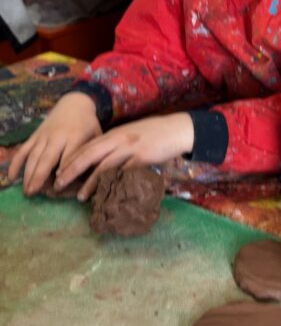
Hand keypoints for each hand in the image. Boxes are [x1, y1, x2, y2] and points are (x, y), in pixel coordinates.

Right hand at [7, 92, 101, 195]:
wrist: (74, 103)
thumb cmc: (88, 124)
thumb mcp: (96, 136)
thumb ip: (94, 154)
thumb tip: (95, 176)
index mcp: (75, 137)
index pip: (69, 156)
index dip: (64, 170)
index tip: (58, 186)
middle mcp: (57, 137)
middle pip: (47, 158)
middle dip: (40, 176)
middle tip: (34, 192)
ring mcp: (43, 136)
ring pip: (34, 156)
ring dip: (28, 173)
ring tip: (27, 191)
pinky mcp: (34, 135)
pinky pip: (23, 150)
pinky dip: (16, 163)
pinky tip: (11, 177)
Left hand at [55, 112, 194, 200]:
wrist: (178, 129)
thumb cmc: (155, 132)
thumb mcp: (131, 135)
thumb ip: (116, 144)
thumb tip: (100, 158)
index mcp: (114, 134)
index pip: (87, 146)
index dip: (71, 160)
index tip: (58, 172)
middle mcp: (119, 139)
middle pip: (89, 155)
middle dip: (71, 170)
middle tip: (58, 184)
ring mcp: (130, 148)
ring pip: (103, 166)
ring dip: (89, 182)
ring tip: (79, 196)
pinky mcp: (142, 158)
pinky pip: (123, 172)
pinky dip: (112, 184)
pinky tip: (107, 193)